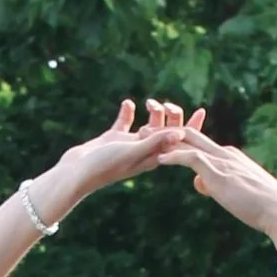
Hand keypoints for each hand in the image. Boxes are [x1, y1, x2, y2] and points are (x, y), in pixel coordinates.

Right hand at [34, 100, 192, 218]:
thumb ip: (155, 142)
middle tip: (167, 105)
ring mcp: (127, 146)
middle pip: (164, 132)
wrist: (75, 173)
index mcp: (151, 158)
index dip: (191, 128)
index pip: (176, 142)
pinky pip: (124, 124)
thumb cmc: (104, 165)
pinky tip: (128, 104)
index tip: (202, 111)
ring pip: (147, 126)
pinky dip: (128, 113)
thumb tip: (182, 133)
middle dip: (169, 117)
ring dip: (151, 113)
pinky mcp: (112, 140)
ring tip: (149, 103)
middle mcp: (142, 152)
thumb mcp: (132, 152)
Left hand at [153, 123, 276, 254]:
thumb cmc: (261, 207)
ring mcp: (222, 161)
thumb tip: (199, 184)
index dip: (179, 140)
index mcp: (229, 157)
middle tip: (145, 128)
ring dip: (164, 139)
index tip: (161, 137)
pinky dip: (174, 156)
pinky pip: (191, 158)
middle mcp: (225, 154)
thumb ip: (215, 184)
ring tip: (142, 137)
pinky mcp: (218, 173)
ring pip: (188, 143)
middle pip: (191, 136)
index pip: (200, 144)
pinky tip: (160, 159)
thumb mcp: (234, 193)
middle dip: (166, 131)